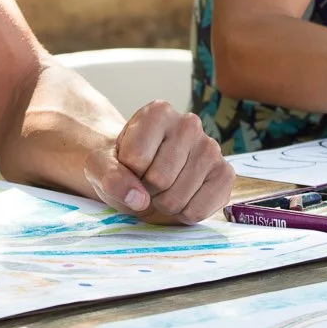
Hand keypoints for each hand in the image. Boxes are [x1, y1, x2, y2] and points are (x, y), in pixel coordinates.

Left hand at [86, 101, 234, 223]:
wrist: (144, 177)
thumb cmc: (123, 168)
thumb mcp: (100, 167)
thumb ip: (109, 176)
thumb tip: (138, 197)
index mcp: (158, 112)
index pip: (135, 160)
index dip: (127, 173)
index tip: (130, 167)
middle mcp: (189, 123)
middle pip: (159, 180)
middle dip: (146, 191)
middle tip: (146, 182)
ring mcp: (211, 148)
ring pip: (177, 199)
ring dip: (163, 204)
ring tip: (163, 189)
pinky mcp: (226, 174)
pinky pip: (199, 211)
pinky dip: (184, 215)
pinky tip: (182, 197)